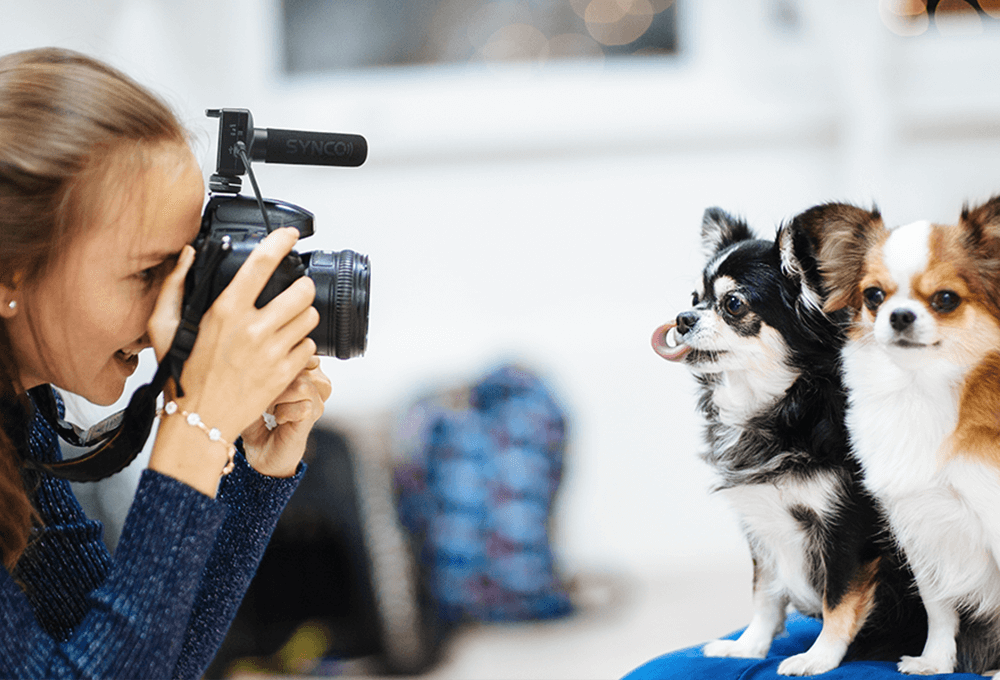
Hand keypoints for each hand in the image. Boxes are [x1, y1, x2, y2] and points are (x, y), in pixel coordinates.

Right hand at [146, 228, 319, 493]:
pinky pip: (309, 347)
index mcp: (225, 311)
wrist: (199, 423)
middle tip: (293, 292)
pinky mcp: (286, 374)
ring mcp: (273, 353)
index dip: (281, 242)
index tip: (290, 235)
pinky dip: (302, 345)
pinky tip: (284, 349)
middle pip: (302, 291)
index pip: (262, 264)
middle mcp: (253, 329)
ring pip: (310, 318)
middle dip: (301, 288)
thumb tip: (191, 254)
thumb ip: (175, 285)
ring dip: (303, 316)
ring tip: (288, 322)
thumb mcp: (163, 326)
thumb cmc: (181, 374)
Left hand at [241, 356, 331, 476]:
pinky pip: (304, 406)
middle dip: (277, 380)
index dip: (284, 359)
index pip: (301, 349)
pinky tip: (278, 419)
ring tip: (271, 408)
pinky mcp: (313, 417)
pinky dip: (285, 413)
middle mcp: (312, 382)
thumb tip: (261, 353)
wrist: (261, 452)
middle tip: (265, 396)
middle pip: (302, 364)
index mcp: (300, 370)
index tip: (263, 375)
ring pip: (303, 384)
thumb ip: (261, 369)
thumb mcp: (252, 388)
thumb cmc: (255, 420)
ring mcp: (315, 400)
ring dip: (281, 397)